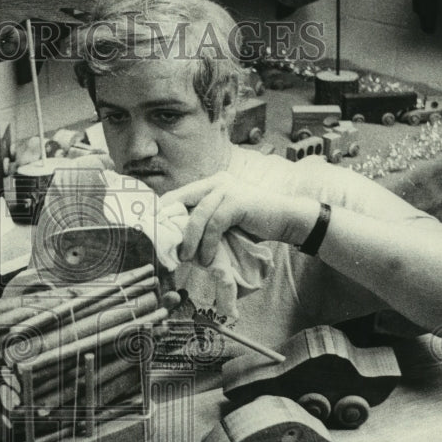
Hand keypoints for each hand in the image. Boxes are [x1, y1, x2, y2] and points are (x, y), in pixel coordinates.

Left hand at [161, 173, 318, 264]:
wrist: (287, 219)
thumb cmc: (255, 224)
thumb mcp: (224, 221)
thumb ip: (205, 224)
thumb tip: (178, 244)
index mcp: (210, 184)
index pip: (176, 196)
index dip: (162, 214)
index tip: (155, 235)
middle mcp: (216, 182)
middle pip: (179, 201)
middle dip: (169, 226)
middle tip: (164, 249)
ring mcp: (226, 189)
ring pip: (196, 216)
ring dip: (190, 241)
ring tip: (187, 259)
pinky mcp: (236, 202)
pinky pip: (214, 225)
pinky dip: (208, 244)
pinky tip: (207, 258)